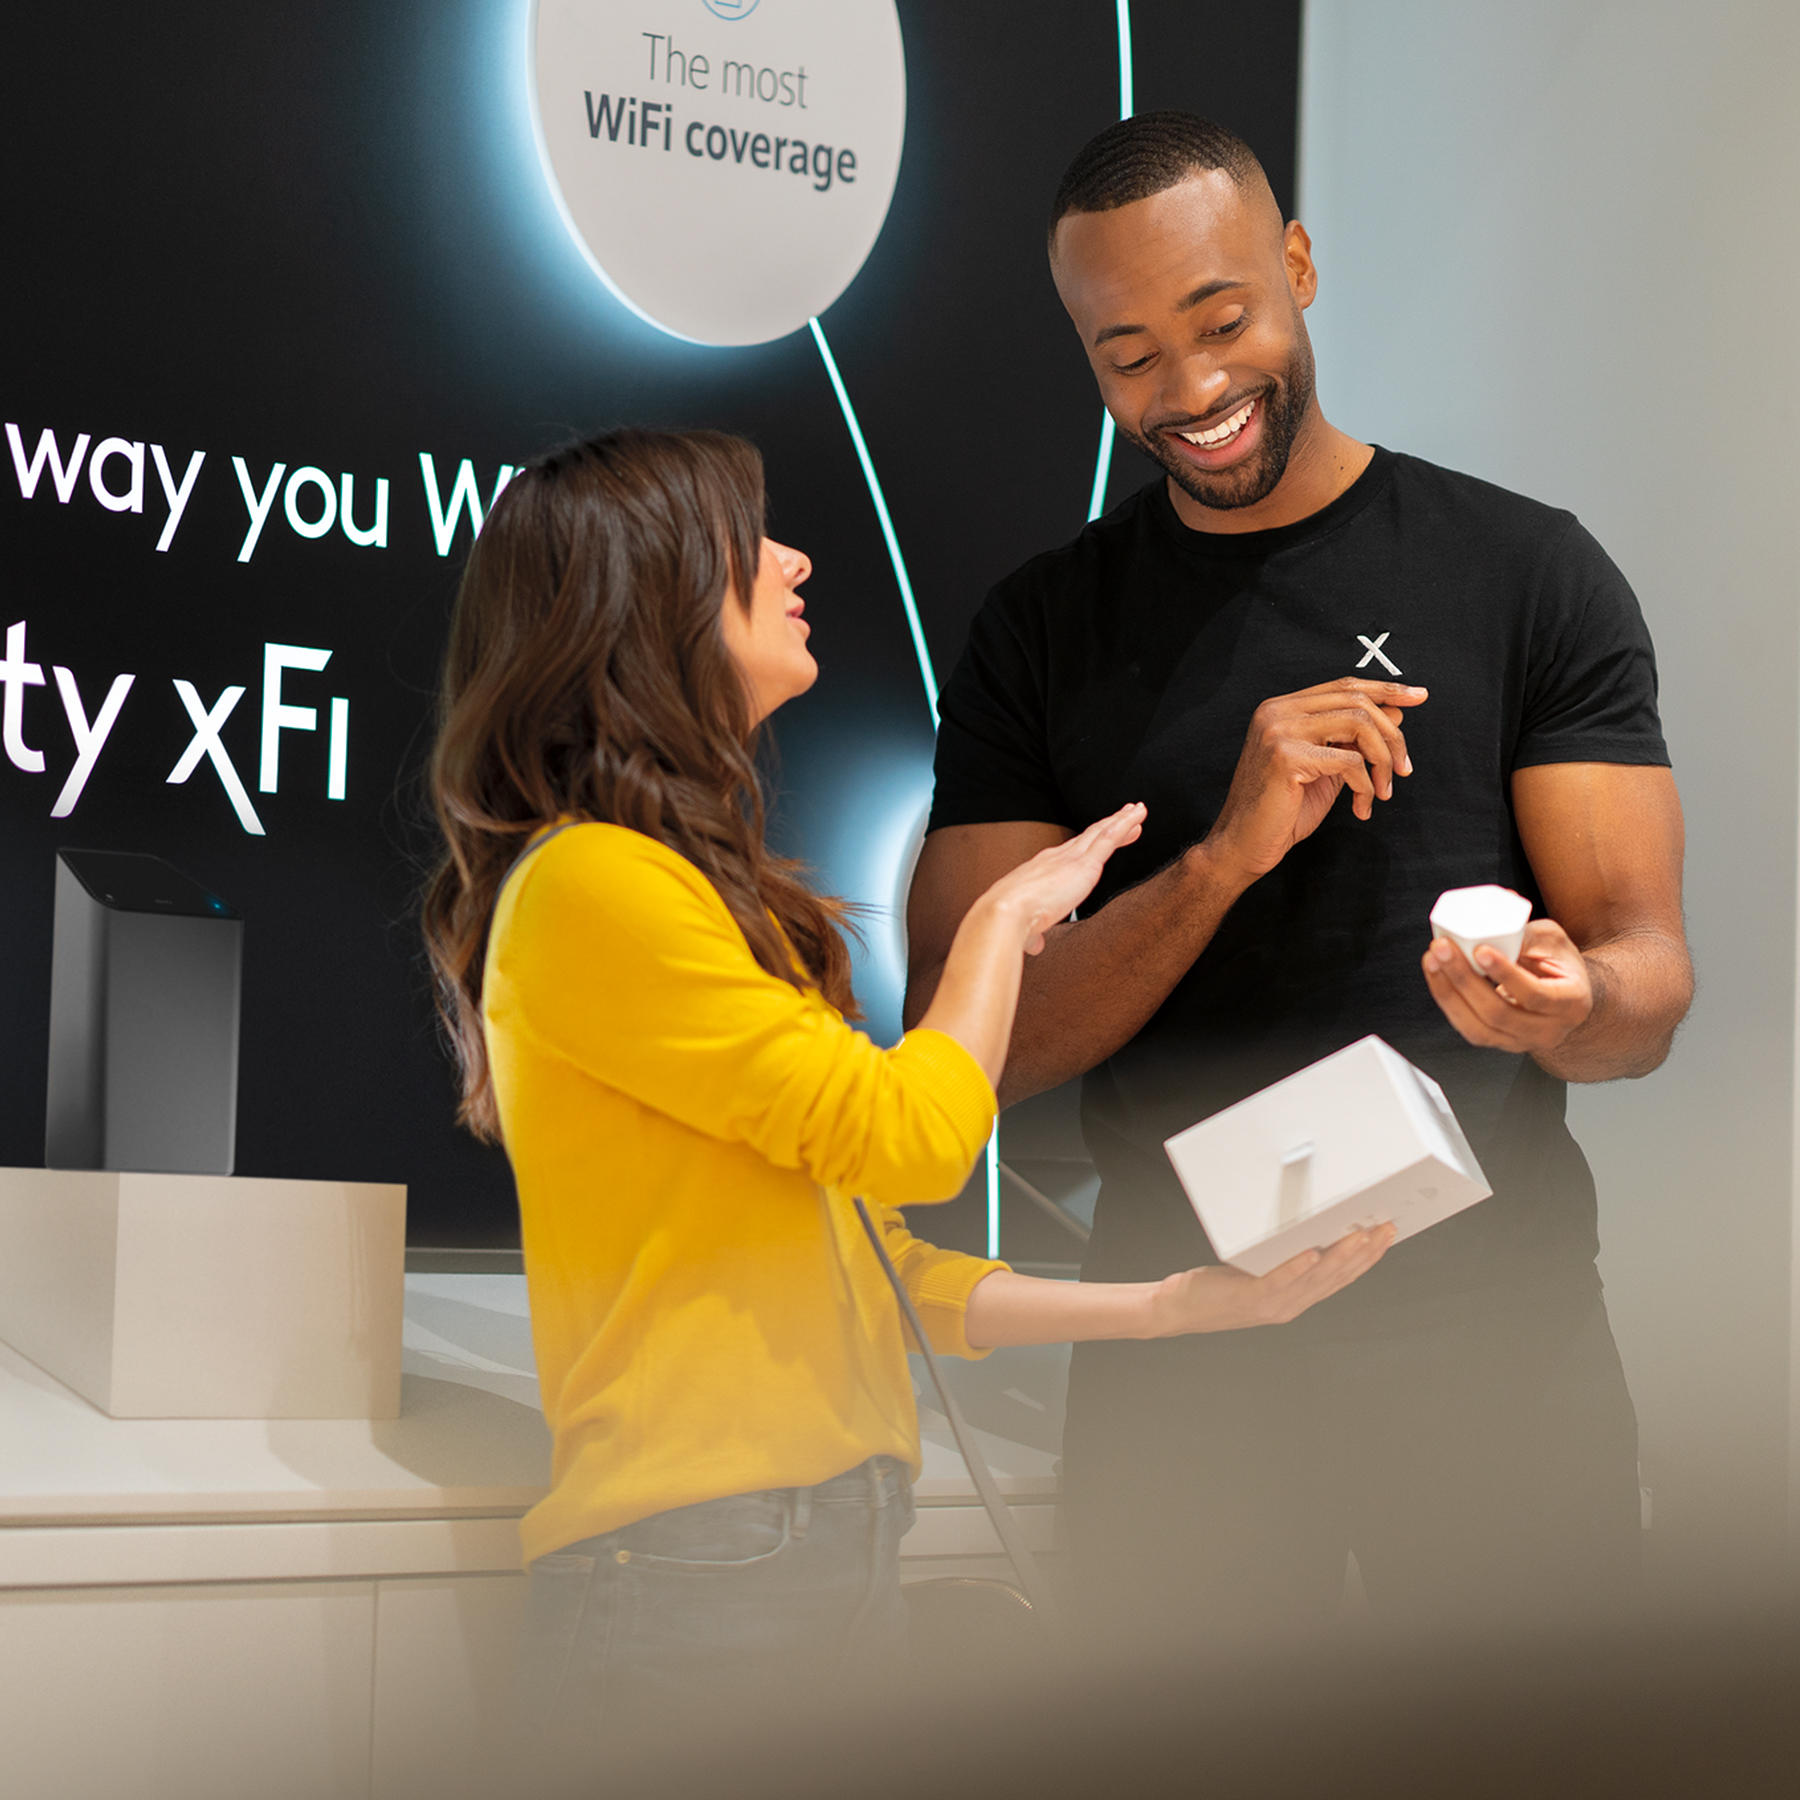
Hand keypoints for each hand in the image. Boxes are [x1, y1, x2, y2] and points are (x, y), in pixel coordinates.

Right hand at [978, 802, 1146, 953]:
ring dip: (1121, 820)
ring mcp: (1071, 858)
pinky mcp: (1085, 864)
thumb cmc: (1010, 922)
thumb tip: (1035, 945)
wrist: (1004, 914)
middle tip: (1125, 815)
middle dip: (1108, 825)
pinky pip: (1110, 839)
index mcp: (1041, 870)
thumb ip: (1034, 934)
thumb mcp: (1026, 927)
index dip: (1087, 843)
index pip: (1070, 852)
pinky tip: (1138, 818)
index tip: (1099, 838)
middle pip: (1089, 837)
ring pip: (1102, 833)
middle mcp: (1056, 857)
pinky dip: (1125, 825)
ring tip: (1138, 811)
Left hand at [1147, 1224, 1395, 1334]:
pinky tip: (1312, 1254)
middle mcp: (1290, 1304)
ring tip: (1361, 1235)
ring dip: (1340, 1257)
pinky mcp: (1249, 1297)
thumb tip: (1305, 1225)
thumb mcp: (1257, 1271)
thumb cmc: (1216, 1288)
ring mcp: (1272, 1304)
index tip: (1387, 1235)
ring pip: (1314, 1280)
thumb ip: (1282, 1257)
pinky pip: (1278, 1282)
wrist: (1179, 1309)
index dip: (1367, 1259)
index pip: (1341, 1278)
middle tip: (1386, 1228)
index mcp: (1296, 1299)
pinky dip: (1296, 1268)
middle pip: (1336, 1278)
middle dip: (1365, 1254)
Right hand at [1204, 678, 1427, 882]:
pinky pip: (1349, 760)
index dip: (1385, 689)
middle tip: (1404, 769)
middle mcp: (1277, 711)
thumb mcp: (1327, 769)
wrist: (1243, 846)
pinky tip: (1361, 807)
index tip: (1417, 696)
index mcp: (1282, 709)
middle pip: (1357, 700)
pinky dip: (1365, 785)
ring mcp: (1279, 731)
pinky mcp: (1287, 757)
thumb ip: (1354, 740)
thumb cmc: (1281, 812)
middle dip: (1392, 735)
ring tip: (1383, 791)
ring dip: (1383, 760)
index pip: (1343, 686)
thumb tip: (1395, 714)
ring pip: (1359, 724)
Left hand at [1422, 917, 1594, 1052]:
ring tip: (1432, 960)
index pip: (1535, 995)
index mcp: (1571, 1004)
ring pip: (1477, 1027)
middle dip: (1464, 979)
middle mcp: (1548, 1031)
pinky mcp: (1498, 1041)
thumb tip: (1492, 915)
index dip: (1506, 974)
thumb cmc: (1560, 963)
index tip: (1480, 950)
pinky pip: (1467, 1027)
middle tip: (1442, 948)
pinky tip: (1437, 975)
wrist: (1565, 994)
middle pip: (1498, 1014)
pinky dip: (1448, 1000)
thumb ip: (1525, 933)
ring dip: (1448, 992)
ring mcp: (1521, 1042)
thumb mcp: (1552, 941)